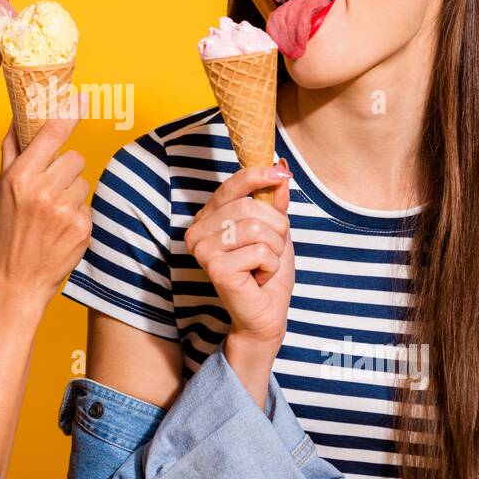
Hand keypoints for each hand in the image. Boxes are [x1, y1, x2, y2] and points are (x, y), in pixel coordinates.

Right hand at [0, 90, 91, 311]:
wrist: (18, 280)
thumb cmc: (7, 231)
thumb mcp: (2, 189)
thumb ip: (13, 151)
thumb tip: (18, 116)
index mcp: (21, 177)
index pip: (51, 135)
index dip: (68, 113)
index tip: (80, 96)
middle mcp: (43, 191)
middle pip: (74, 158)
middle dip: (65, 169)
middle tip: (48, 190)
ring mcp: (65, 210)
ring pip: (83, 181)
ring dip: (71, 192)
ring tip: (52, 213)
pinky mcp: (82, 227)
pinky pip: (87, 205)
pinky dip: (77, 214)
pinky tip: (61, 229)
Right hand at [184, 162, 293, 354]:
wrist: (267, 313)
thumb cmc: (266, 272)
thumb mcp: (275, 229)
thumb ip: (274, 200)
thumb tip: (280, 165)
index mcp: (207, 219)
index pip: (231, 186)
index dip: (257, 176)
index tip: (280, 173)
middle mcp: (197, 232)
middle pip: (249, 207)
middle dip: (276, 227)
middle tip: (273, 248)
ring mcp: (203, 251)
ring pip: (257, 229)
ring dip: (275, 249)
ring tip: (265, 265)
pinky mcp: (216, 269)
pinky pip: (260, 252)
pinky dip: (271, 267)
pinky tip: (259, 278)